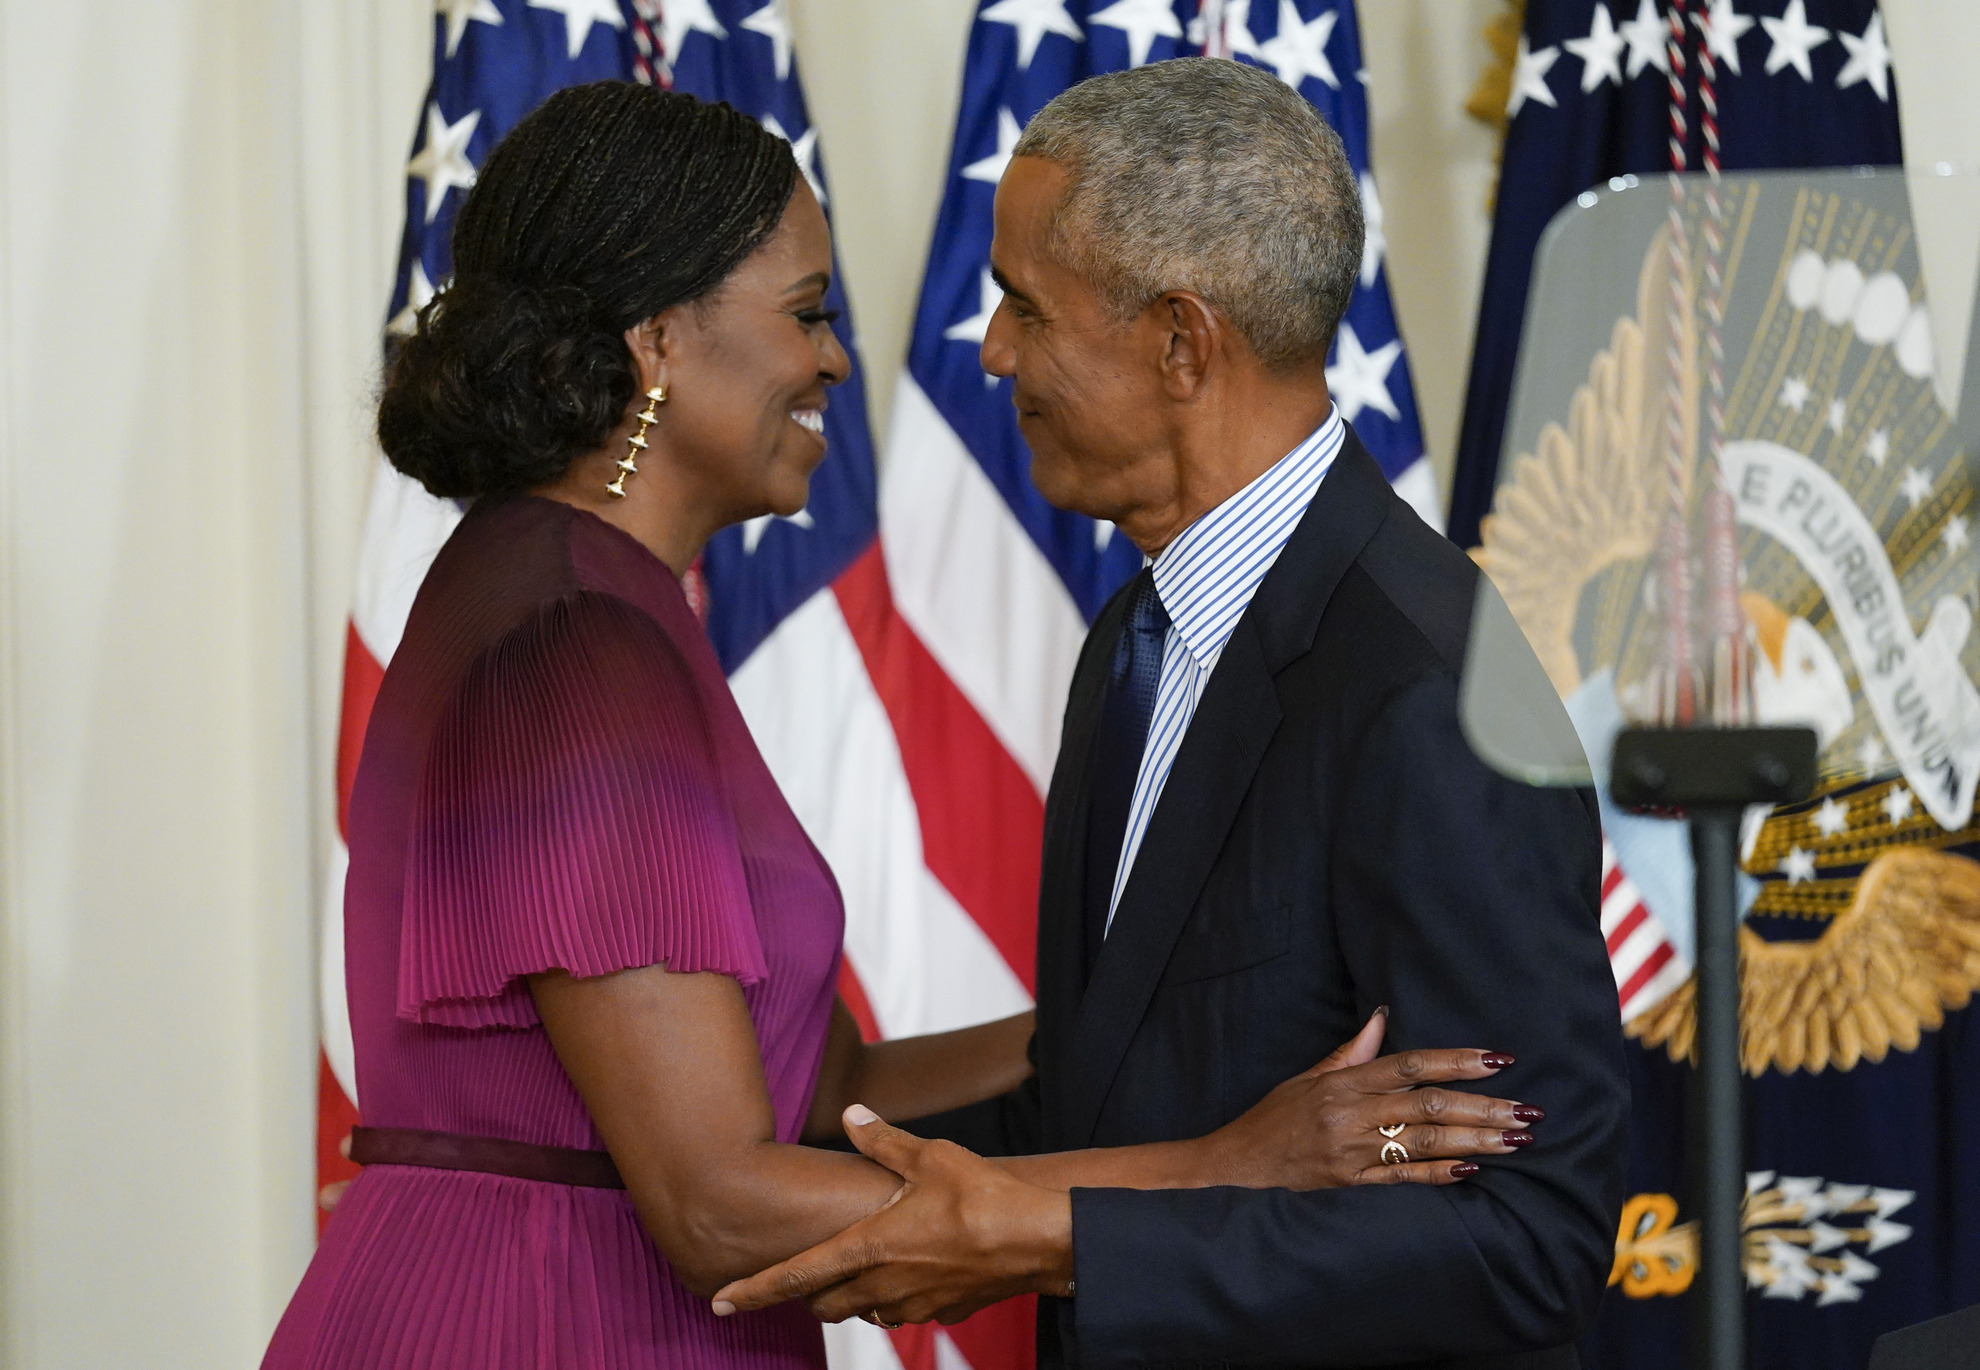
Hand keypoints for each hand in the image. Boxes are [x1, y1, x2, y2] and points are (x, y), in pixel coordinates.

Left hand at [711, 1105, 1070, 1327]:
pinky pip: (905, 1311)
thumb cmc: (981, 1196)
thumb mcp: (928, 1156)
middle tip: (807, 1271)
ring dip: (854, 1294)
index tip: (720, 1304)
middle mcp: (882, 1286)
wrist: (1038, 1241)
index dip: (753, 1291)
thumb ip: (883, 1140)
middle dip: (809, 1293)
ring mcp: (913, 1305)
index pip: (794, 1278)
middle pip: (824, 1304)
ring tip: (864, 1262)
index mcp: (867, 1248)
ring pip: (864, 1310)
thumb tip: (852, 1113)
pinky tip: (916, 1266)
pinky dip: (896, 1295)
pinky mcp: (943, 1312)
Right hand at [1196, 1008, 1539, 1188]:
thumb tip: (1382, 1016)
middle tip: (1528, 1109)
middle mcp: (1350, 1114)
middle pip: (1427, 1106)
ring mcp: (1352, 1152)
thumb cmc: (1276, 1117)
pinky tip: (1473, 1169)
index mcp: (1344, 1083)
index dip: (1456, 1060)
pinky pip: (1401, 1179)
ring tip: (1518, 1139)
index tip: (1499, 1059)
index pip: (1409, 1065)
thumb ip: (1353, 1053)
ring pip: (1423, 1143)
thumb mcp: (1309, 1077)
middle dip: (1483, 1107)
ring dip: (1476, 1140)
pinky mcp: (1351, 1185)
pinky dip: (1438, 1174)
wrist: (1238, 1165)